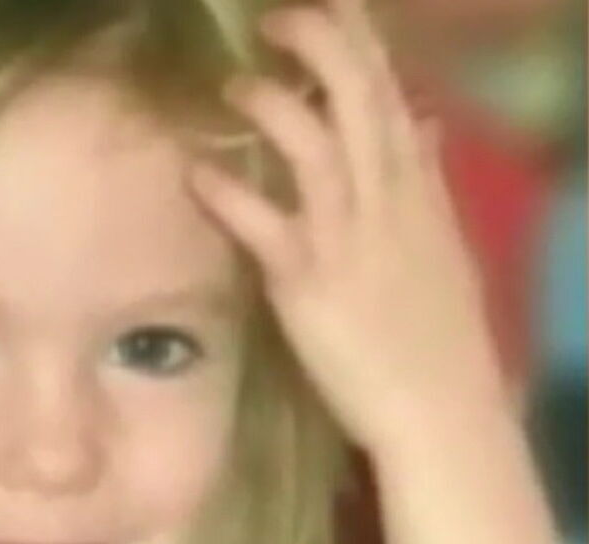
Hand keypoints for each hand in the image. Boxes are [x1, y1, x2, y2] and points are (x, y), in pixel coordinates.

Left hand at [187, 0, 508, 453]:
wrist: (440, 409)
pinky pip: (265, 226)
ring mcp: (349, 240)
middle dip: (319, 46)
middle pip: (357, 100)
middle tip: (274, 20)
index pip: (389, 94)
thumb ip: (423, 178)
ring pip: (315, 148)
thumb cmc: (432, 331)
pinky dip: (229, 194)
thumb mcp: (440, 243)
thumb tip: (421, 121)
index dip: (357, 42)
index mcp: (415, 189)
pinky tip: (196, 173)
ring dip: (272, 106)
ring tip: (232, 85)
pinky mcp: (310, 285)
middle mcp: (386, 201)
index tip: (328, 4)